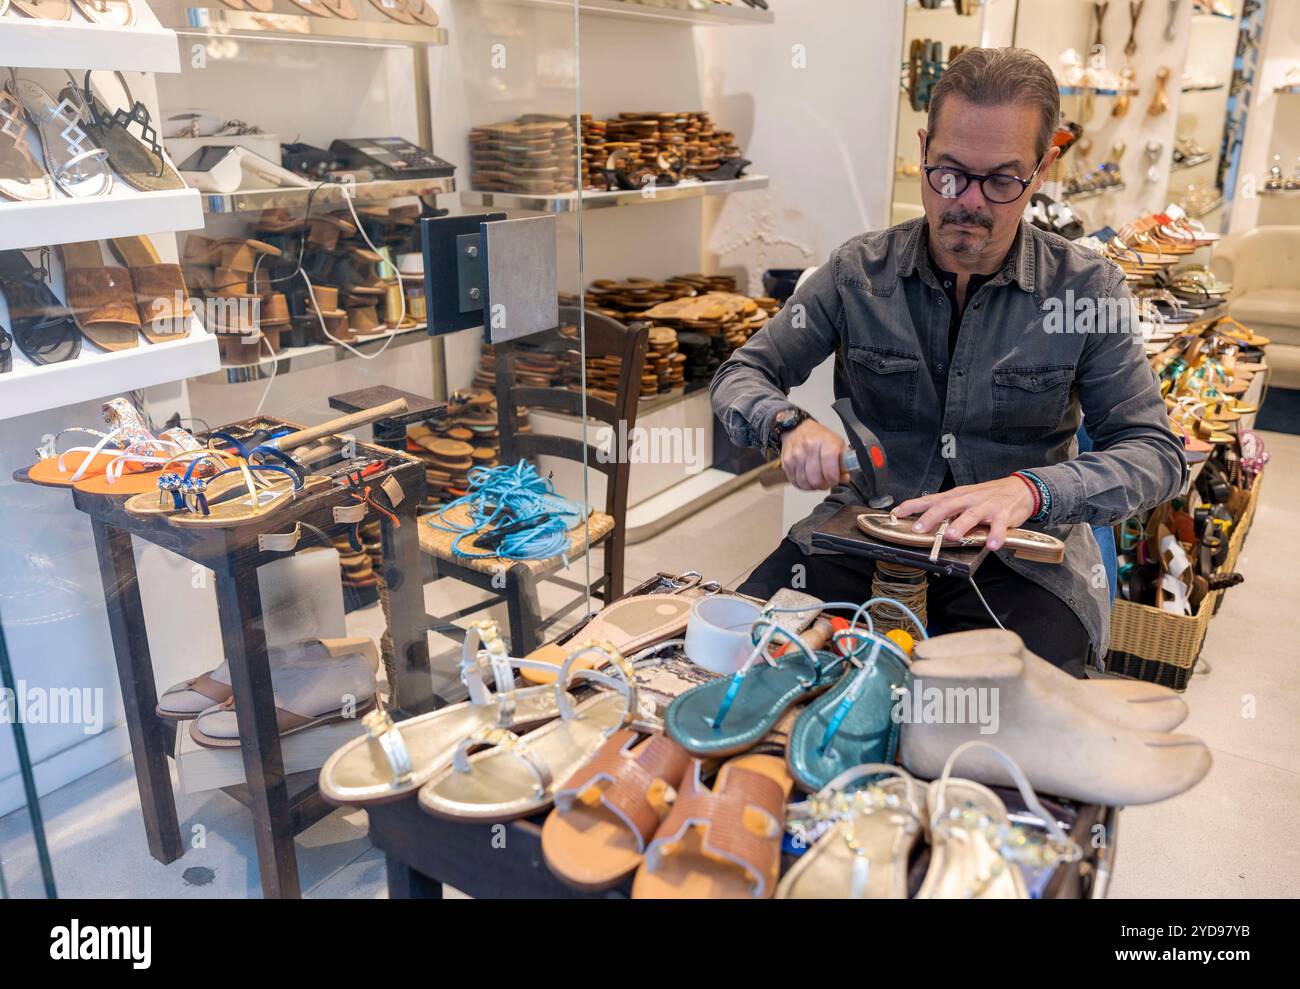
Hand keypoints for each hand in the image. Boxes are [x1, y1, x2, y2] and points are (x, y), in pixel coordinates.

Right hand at [781, 419, 849, 490]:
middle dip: (823, 484)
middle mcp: (809, 447)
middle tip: (826, 481)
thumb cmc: (819, 437)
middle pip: (816, 478)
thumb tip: (844, 477)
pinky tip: (808, 479)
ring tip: (817, 481)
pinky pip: (795, 482)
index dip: (833, 477)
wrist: (797, 429)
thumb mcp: (837, 443)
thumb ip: (843, 461)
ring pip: (805, 483)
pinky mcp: (786, 462)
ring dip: (813, 486)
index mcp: (825, 441)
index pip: (829, 464)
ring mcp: (796, 455)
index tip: (835, 480)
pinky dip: (803, 485)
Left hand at [891, 476, 1036, 551]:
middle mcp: (969, 499)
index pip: (931, 499)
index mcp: (957, 496)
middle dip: (932, 517)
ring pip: (971, 515)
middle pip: (947, 506)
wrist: (1019, 489)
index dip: (913, 505)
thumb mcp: (964, 498)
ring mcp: (986, 506)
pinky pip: (999, 526)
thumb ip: (946, 510)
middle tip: (920, 528)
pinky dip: (995, 535)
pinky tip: (991, 545)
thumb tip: (923, 521)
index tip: (897, 513)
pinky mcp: (1004, 515)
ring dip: (960, 525)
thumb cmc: (987, 496)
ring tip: (951, 536)